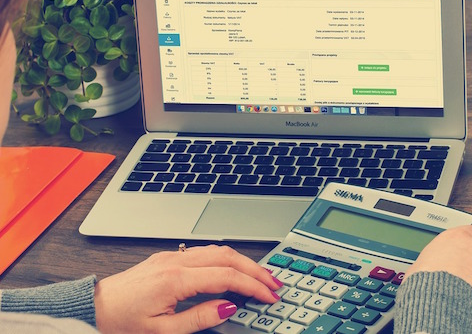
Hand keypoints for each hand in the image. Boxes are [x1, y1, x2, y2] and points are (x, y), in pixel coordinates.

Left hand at [94, 244, 282, 333]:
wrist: (93, 308)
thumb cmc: (121, 323)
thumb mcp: (162, 332)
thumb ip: (199, 318)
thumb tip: (229, 307)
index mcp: (176, 280)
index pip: (227, 277)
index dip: (253, 286)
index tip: (269, 296)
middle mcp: (175, 262)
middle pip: (228, 257)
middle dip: (256, 269)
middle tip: (274, 283)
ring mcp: (171, 256)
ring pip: (218, 250)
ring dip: (243, 261)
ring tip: (260, 276)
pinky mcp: (167, 258)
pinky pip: (205, 252)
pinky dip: (227, 259)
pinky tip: (233, 269)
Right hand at [404, 225, 471, 326]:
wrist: (437, 309)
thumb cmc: (424, 286)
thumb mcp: (419, 264)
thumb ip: (434, 261)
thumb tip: (430, 269)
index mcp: (457, 239)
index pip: (470, 233)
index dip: (466, 246)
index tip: (461, 254)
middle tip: (460, 282)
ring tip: (465, 300)